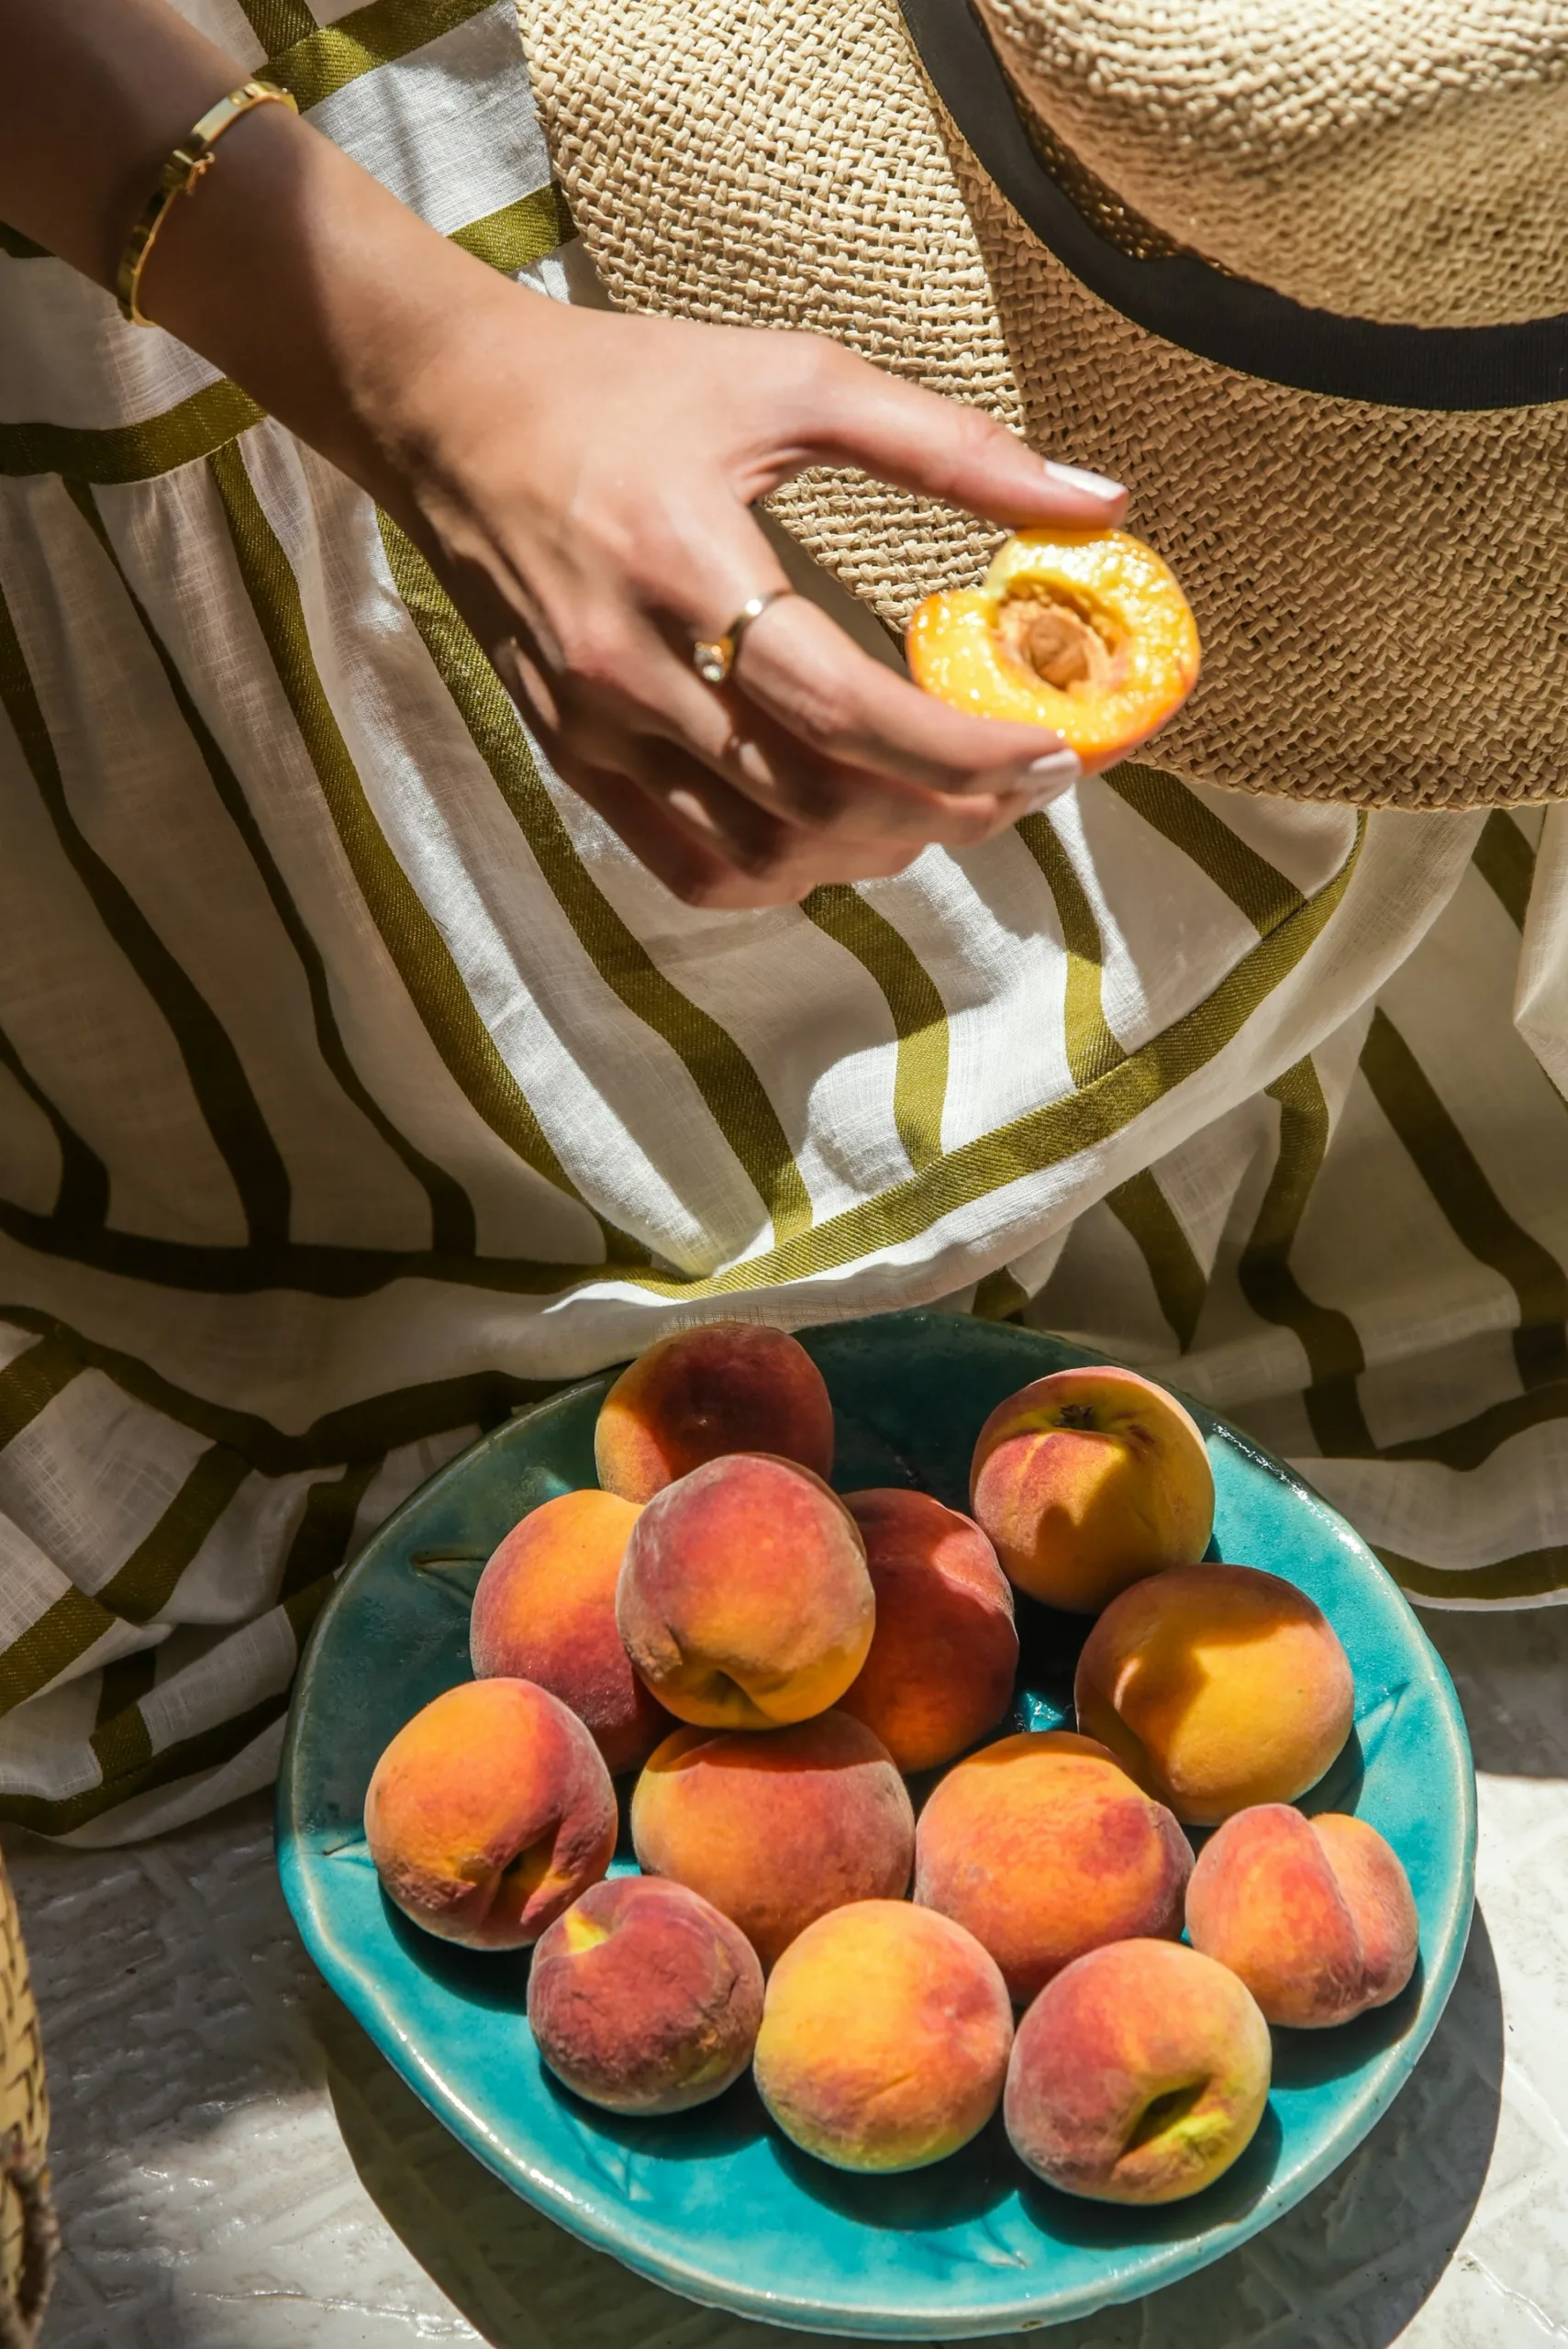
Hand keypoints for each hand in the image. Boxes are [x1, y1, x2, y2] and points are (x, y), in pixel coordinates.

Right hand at [385, 298, 1129, 905]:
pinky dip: (777, 875)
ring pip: (757, 852)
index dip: (961, 752)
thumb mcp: (791, 380)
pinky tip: (834, 837)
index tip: (1054, 755)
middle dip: (941, 811)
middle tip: (1020, 787)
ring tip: (941, 810)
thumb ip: (950, 445)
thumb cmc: (624, 385)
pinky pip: (685, 865)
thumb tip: (1101, 504)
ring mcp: (592, 726)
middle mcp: (631, 666)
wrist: (448, 410)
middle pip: (812, 800)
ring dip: (869, 851)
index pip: (844, 709)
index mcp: (687, 561)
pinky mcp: (570, 757)